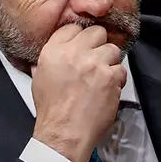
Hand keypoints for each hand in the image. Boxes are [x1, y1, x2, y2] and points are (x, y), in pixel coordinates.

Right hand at [31, 24, 126, 161]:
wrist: (65, 133)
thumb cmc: (52, 110)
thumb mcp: (39, 78)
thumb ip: (49, 59)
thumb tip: (57, 52)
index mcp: (54, 51)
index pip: (73, 28)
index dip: (81, 38)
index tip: (83, 47)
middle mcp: (75, 53)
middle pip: (97, 33)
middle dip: (98, 45)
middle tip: (95, 60)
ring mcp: (95, 64)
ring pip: (112, 50)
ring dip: (109, 62)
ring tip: (101, 77)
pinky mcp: (111, 77)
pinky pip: (121, 70)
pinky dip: (116, 79)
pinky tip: (107, 90)